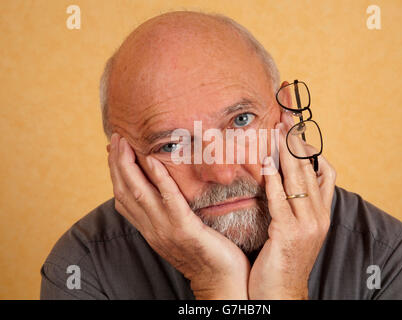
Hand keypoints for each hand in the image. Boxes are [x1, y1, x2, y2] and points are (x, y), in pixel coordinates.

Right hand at [107, 133, 249, 298]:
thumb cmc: (205, 253)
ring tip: (127, 143)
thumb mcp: (180, 230)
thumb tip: (164, 191)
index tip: (112, 150)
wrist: (221, 281)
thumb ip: (169, 212)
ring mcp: (166, 230)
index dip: (115, 172)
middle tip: (116, 139)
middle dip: (118, 163)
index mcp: (150, 228)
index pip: (123, 197)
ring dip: (130, 166)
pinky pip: (169, 201)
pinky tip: (154, 161)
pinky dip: (160, 180)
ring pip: (139, 193)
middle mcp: (152, 229)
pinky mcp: (185, 230)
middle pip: (125, 191)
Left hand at [248, 112, 335, 298]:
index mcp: (321, 213)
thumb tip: (279, 176)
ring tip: (277, 129)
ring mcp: (306, 225)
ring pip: (298, 179)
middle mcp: (318, 216)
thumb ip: (292, 203)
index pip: (324, 171)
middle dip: (297, 140)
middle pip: (310, 169)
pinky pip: (280, 200)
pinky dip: (274, 179)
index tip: (297, 126)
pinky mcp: (288, 234)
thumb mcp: (294, 228)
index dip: (312, 147)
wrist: (281, 293)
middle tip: (286, 115)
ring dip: (286, 152)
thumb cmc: (283, 259)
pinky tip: (266, 162)